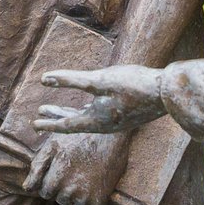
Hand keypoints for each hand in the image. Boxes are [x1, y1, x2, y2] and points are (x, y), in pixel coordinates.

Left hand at [24, 130, 132, 204]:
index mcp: (55, 178)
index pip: (45, 192)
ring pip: (72, 203)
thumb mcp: (52, 146)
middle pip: (59, 199)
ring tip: (84, 174)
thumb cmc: (77, 137)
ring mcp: (85, 196)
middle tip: (74, 171)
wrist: (109, 135)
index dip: (51, 182)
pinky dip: (89, 197)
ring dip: (75, 194)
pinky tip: (93, 181)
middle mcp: (69, 190)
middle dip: (63, 188)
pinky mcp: (98, 200)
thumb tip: (26, 187)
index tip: (61, 170)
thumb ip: (37, 167)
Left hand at [36, 65, 171, 134]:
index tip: (34, 124)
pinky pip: (99, 114)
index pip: (66, 125)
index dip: (49, 123)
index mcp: (97, 120)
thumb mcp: (99, 80)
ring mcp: (116, 120)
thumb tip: (43, 79)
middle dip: (56, 118)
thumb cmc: (134, 84)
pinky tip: (88, 102)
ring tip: (54, 108)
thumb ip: (71, 80)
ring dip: (69, 112)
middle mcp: (105, 124)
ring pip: (86, 117)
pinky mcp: (125, 113)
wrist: (169, 93)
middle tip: (40, 116)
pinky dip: (86, 110)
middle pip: (74, 122)